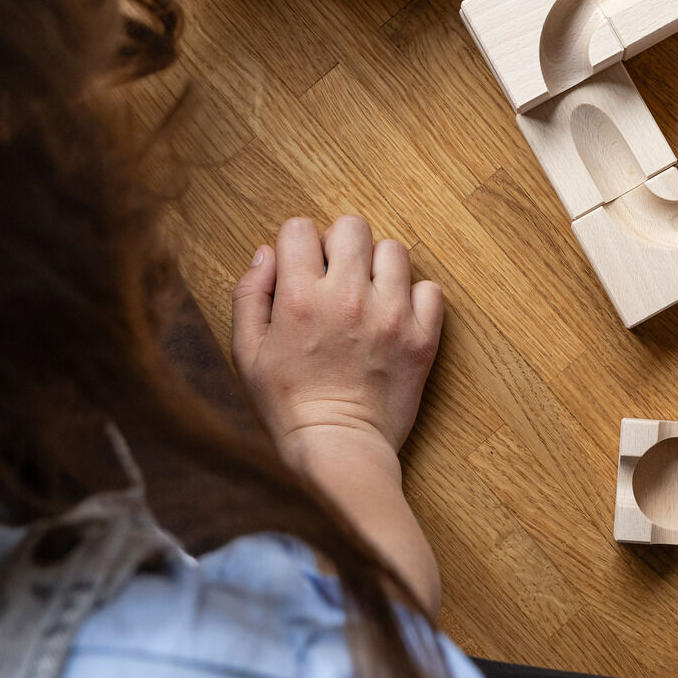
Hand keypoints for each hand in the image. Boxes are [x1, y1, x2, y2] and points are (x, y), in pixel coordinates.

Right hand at [231, 217, 443, 455]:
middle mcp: (349, 298)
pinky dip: (415, 299)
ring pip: (394, 250)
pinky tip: (395, 319)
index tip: (302, 269)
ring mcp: (391, 315)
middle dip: (340, 246)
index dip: (298, 245)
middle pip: (352, 226)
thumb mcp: (247, 352)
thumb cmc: (287, 405)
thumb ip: (251, 294)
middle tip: (336, 279)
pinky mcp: (422, 337)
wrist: (338, 451)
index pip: (300, 228)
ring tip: (367, 298)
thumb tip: (267, 251)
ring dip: (379, 268)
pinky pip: (430, 290)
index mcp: (300, 298)